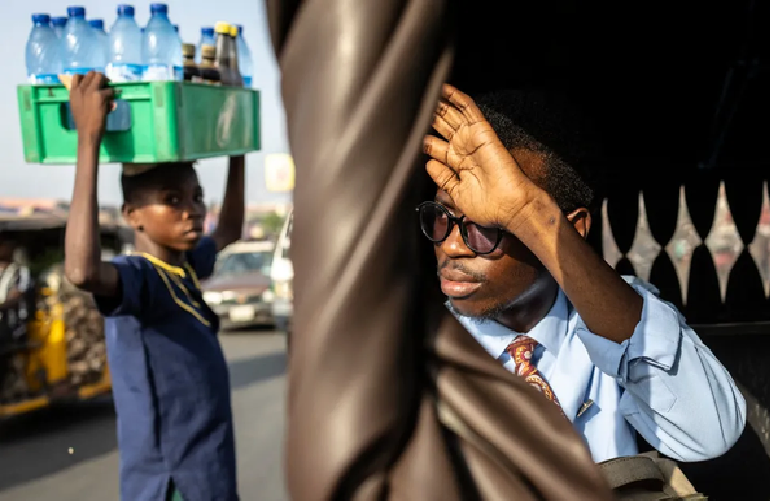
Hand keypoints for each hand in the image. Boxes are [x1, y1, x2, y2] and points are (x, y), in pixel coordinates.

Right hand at [69, 72, 114, 140]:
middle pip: (91, 73)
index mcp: (72, 91)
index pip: (77, 75)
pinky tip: (110, 103)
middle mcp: (80, 89)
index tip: (93, 83)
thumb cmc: (83, 122)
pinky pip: (110, 90)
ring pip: (101, 77)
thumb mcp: (77, 105)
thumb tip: (94, 89)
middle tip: (105, 84)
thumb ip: (82, 96)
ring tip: (108, 92)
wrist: (87, 132)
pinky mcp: (100, 95)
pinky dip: (112, 95)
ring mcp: (90, 91)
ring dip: (106, 83)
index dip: (88, 78)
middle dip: (99, 77)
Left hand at [423, 84, 538, 228]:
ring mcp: (472, 140)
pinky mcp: (482, 132)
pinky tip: (446, 88)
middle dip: (430, 118)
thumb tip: (428, 164)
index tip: (408, 133)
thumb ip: (443, 178)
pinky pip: (469, 110)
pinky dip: (458, 99)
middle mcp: (464, 150)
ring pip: (453, 116)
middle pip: (443, 128)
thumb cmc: (488, 207)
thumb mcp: (458, 194)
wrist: (508, 207)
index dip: (424, 140)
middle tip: (414, 105)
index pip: (437, 148)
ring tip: (426, 91)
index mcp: (458, 166)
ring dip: (441, 104)